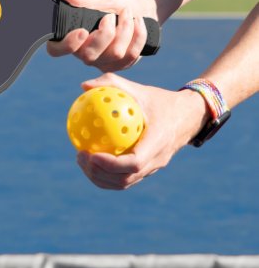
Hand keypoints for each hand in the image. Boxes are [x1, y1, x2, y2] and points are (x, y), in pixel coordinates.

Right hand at [47, 0, 156, 71]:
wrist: (138, 7)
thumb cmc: (113, 3)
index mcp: (70, 37)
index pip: (56, 50)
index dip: (67, 45)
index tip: (82, 31)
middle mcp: (83, 53)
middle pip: (89, 56)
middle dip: (105, 34)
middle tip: (110, 15)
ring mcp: (102, 62)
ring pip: (115, 54)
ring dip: (125, 29)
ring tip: (127, 13)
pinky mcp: (120, 65)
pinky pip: (131, 55)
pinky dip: (138, 34)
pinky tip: (138, 22)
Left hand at [75, 73, 209, 189]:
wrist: (188, 116)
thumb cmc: (160, 101)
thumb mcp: (139, 89)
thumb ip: (112, 84)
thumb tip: (84, 86)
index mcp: (158, 142)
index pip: (134, 163)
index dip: (111, 164)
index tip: (91, 154)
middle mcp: (157, 160)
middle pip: (125, 179)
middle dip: (99, 173)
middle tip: (80, 156)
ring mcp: (153, 168)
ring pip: (124, 183)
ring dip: (100, 177)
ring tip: (81, 160)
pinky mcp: (148, 170)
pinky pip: (125, 178)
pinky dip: (106, 175)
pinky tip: (91, 159)